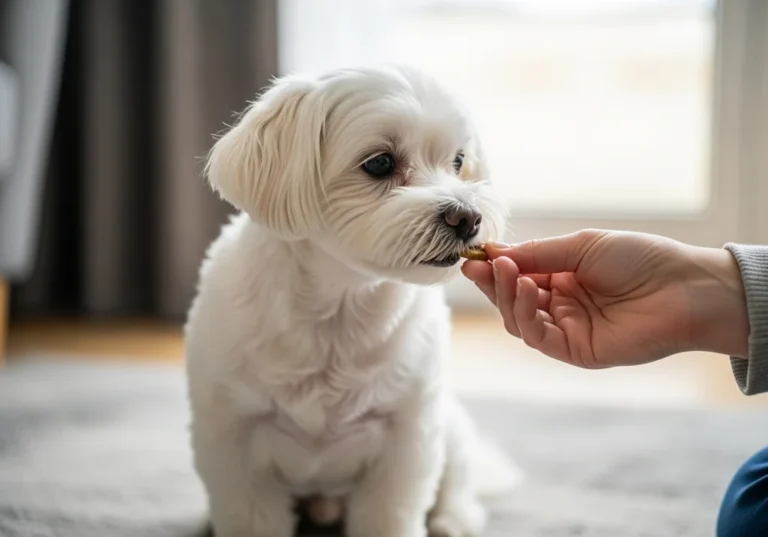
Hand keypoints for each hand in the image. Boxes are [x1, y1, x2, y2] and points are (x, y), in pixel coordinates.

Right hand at [461, 230, 748, 367]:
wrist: (683, 287)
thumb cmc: (640, 259)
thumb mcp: (582, 246)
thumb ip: (537, 253)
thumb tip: (493, 252)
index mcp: (563, 278)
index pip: (518, 277)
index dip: (495, 268)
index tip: (474, 256)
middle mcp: (561, 306)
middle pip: (512, 301)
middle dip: (494, 283)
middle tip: (479, 265)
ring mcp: (568, 330)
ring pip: (520, 320)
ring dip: (507, 296)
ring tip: (508, 272)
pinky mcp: (576, 351)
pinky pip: (538, 337)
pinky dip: (526, 314)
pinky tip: (527, 288)